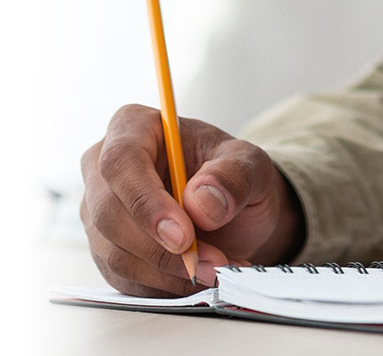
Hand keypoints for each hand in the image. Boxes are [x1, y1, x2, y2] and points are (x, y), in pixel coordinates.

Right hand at [80, 103, 305, 296]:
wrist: (236, 211)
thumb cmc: (235, 174)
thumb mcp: (250, 164)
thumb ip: (233, 175)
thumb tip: (201, 201)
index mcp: (134, 128)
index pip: (121, 161)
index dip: (146, 202)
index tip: (183, 234)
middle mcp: (104, 170)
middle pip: (110, 214)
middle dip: (162, 247)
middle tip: (212, 262)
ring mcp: (99, 214)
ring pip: (115, 253)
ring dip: (168, 271)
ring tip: (218, 270)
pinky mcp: (106, 252)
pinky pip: (123, 279)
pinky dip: (165, 285)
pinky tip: (200, 279)